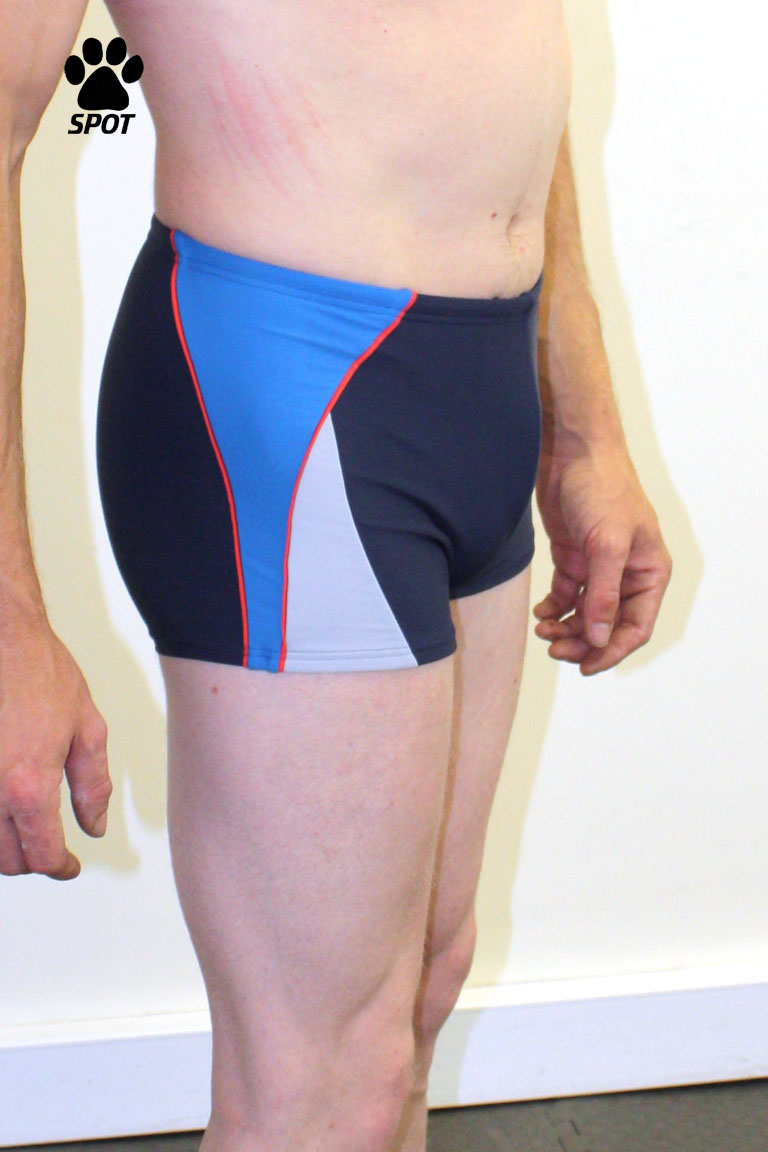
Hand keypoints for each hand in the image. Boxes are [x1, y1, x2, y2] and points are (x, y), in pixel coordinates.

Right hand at [0, 615, 110, 877]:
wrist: (1, 634)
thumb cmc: (39, 669)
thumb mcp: (86, 726)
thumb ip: (93, 784)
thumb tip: (93, 827)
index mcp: (29, 785)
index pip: (42, 855)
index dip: (60, 867)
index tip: (68, 865)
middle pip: (6, 861)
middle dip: (31, 860)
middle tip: (49, 846)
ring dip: (3, 845)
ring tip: (24, 828)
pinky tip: (4, 806)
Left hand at [532, 444, 671, 674]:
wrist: (573, 451)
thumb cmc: (602, 488)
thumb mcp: (606, 544)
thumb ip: (604, 594)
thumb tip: (601, 638)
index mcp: (649, 572)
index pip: (636, 626)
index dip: (612, 651)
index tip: (585, 666)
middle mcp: (627, 573)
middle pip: (608, 626)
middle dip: (583, 642)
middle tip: (555, 649)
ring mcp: (599, 567)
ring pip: (585, 614)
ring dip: (566, 628)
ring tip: (543, 632)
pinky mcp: (574, 557)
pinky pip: (566, 596)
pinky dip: (554, 608)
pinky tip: (540, 613)